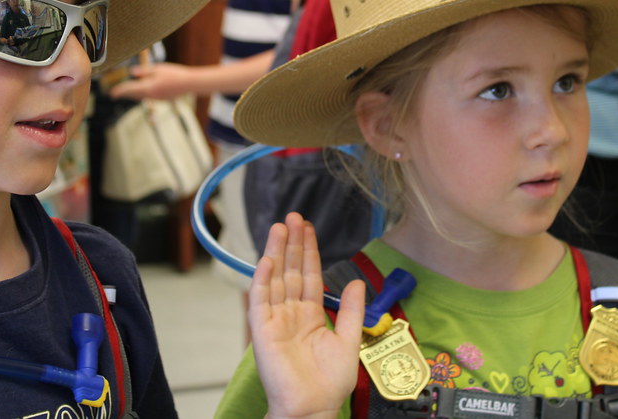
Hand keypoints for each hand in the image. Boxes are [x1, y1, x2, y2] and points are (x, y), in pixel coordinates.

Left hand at [108, 62, 192, 99]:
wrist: (189, 83)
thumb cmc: (174, 74)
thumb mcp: (157, 69)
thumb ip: (144, 71)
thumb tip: (132, 73)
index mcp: (149, 87)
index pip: (130, 89)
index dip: (120, 90)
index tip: (111, 93)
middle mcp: (151, 95)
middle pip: (134, 95)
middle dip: (124, 94)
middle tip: (114, 94)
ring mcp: (157, 98)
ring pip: (141, 97)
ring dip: (132, 95)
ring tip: (125, 94)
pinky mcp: (163, 99)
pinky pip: (149, 97)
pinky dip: (142, 94)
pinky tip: (141, 92)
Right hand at [250, 212, 364, 418]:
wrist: (312, 407)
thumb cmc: (328, 382)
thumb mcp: (349, 340)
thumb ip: (352, 309)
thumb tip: (356, 281)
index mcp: (311, 314)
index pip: (309, 275)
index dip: (309, 251)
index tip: (308, 227)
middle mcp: (291, 312)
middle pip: (291, 270)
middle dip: (292, 243)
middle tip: (292, 216)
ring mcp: (275, 319)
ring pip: (275, 278)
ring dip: (276, 252)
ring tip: (279, 228)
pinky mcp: (262, 329)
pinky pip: (261, 300)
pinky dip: (263, 279)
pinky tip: (267, 259)